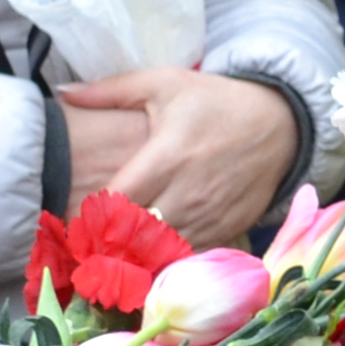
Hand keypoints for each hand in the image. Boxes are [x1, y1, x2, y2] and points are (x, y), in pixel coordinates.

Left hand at [57, 68, 305, 249]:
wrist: (280, 124)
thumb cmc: (215, 101)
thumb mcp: (164, 84)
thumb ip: (111, 90)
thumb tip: (64, 93)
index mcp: (165, 157)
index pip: (117, 201)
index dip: (92, 217)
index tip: (76, 222)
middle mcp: (187, 192)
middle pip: (135, 235)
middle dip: (111, 244)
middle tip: (88, 249)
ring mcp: (209, 216)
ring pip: (162, 253)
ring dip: (138, 257)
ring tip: (114, 260)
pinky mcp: (227, 231)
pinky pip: (189, 257)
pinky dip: (169, 261)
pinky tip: (152, 258)